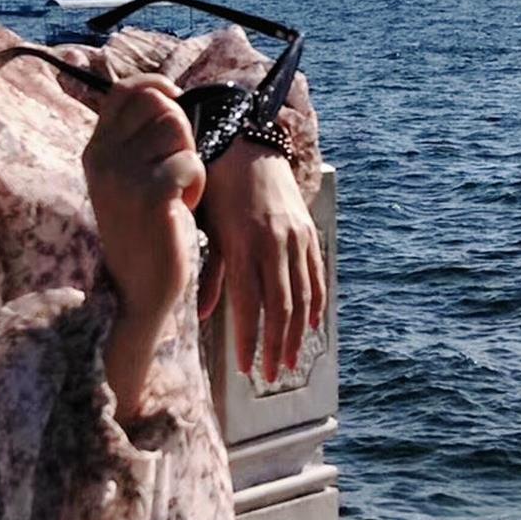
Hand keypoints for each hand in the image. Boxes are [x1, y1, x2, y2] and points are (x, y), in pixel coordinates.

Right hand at [83, 73, 205, 325]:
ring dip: (191, 160)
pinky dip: (197, 184)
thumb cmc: (143, 230)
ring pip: (179, 131)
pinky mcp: (150, 194)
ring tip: (177, 193)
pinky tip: (183, 209)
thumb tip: (165, 92)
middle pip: (161, 107)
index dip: (156, 86)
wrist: (137, 289)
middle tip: (175, 171)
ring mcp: (123, 175)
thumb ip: (136, 139)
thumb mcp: (128, 179)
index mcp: (94, 150)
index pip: (124, 91)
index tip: (177, 98)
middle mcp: (102, 158)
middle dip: (182, 133)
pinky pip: (191, 163)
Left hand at [201, 142, 324, 381]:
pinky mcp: (308, 230)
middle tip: (271, 375)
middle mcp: (274, 243)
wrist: (247, 143)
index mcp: (244, 244)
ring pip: (303, 295)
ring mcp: (295, 237)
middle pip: (281, 307)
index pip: (250, 305)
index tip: (246, 368)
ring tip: (291, 360)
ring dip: (298, 333)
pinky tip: (313, 325)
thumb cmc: (216, 188)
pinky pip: (317, 274)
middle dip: (276, 346)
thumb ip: (209, 272)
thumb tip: (203, 315)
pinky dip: (317, 302)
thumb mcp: (205, 228)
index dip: (249, 340)